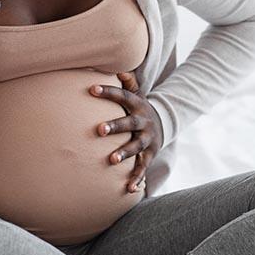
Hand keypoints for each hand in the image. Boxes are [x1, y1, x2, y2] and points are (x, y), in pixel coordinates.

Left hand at [90, 70, 163, 193]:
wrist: (163, 125)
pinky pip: (143, 168)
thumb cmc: (139, 108)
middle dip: (115, 126)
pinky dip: (137, 178)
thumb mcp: (136, 93)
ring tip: (111, 159)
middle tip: (98, 130)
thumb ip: (127, 81)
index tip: (90, 89)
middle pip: (129, 124)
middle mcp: (144, 122)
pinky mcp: (150, 155)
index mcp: (138, 105)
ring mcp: (148, 140)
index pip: (122, 97)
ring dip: (124, 153)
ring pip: (136, 147)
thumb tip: (117, 65)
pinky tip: (128, 189)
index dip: (108, 92)